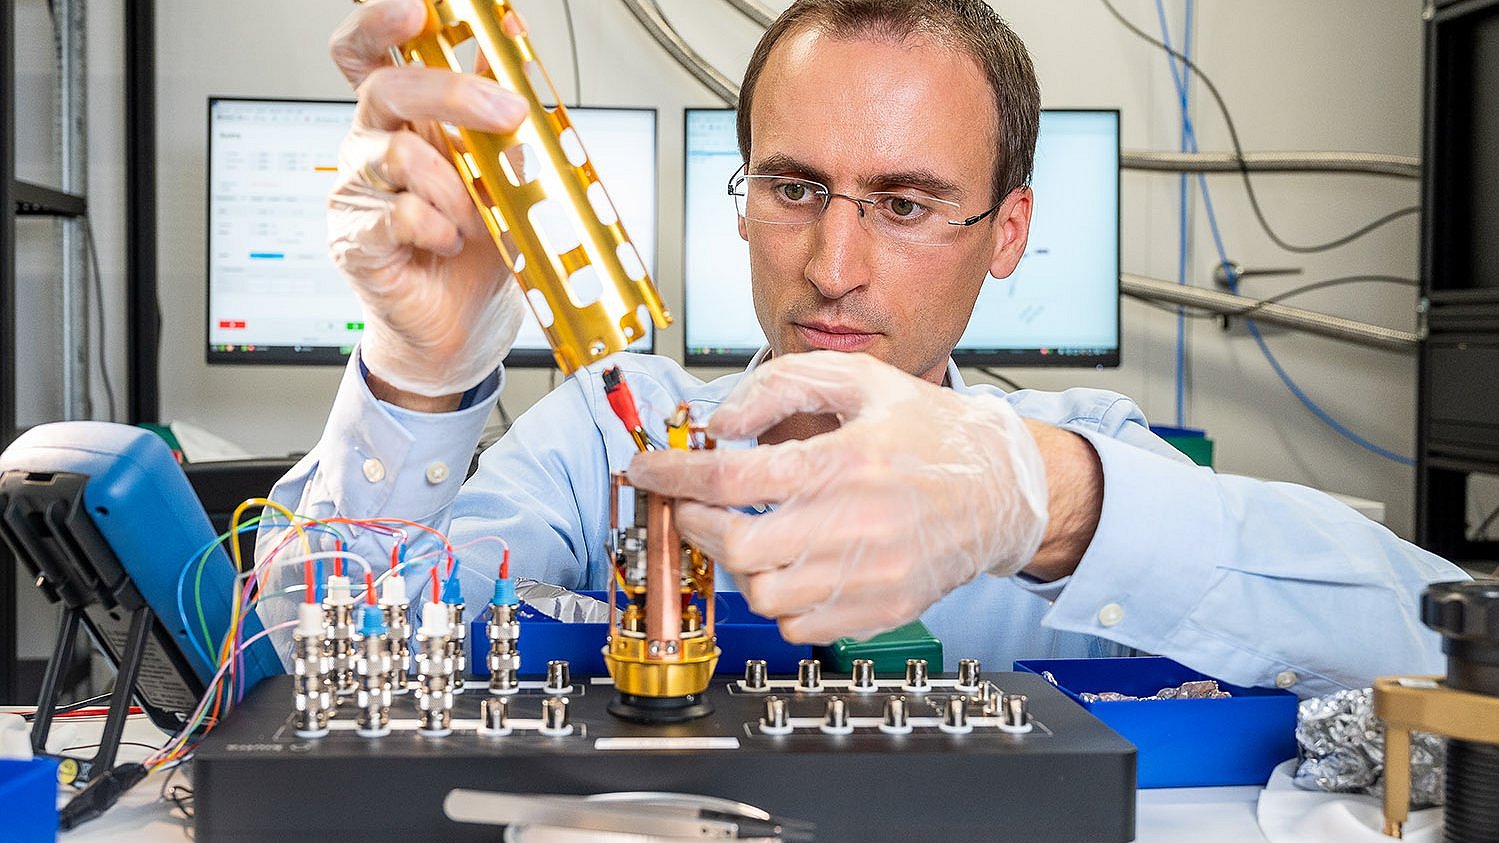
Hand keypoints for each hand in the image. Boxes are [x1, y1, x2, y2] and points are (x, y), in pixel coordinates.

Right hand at [327, 0, 529, 398]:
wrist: (464, 325)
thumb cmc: (478, 248)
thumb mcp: (505, 172)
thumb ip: (502, 115)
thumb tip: (511, 47)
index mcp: (403, 120)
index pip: (367, 53)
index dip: (380, 22)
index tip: (417, 9)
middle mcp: (370, 145)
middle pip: (384, 88)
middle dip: (452, 94)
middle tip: (507, 114)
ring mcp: (356, 192)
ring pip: (394, 154)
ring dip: (453, 187)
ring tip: (474, 219)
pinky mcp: (354, 239)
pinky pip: (396, 214)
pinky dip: (437, 227)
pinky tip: (449, 243)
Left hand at [625, 351, 1051, 643]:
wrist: (1003, 486)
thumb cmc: (929, 430)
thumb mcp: (858, 379)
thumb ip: (781, 386)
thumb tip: (720, 421)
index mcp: (848, 460)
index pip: (732, 478)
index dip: (674, 476)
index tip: (649, 472)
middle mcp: (858, 522)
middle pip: (738, 546)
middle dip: (698, 525)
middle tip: (694, 507)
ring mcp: (871, 573)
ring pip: (762, 593)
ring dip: (737, 563)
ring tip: (747, 531)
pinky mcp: (881, 609)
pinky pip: (799, 625)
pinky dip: (778, 599)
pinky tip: (787, 563)